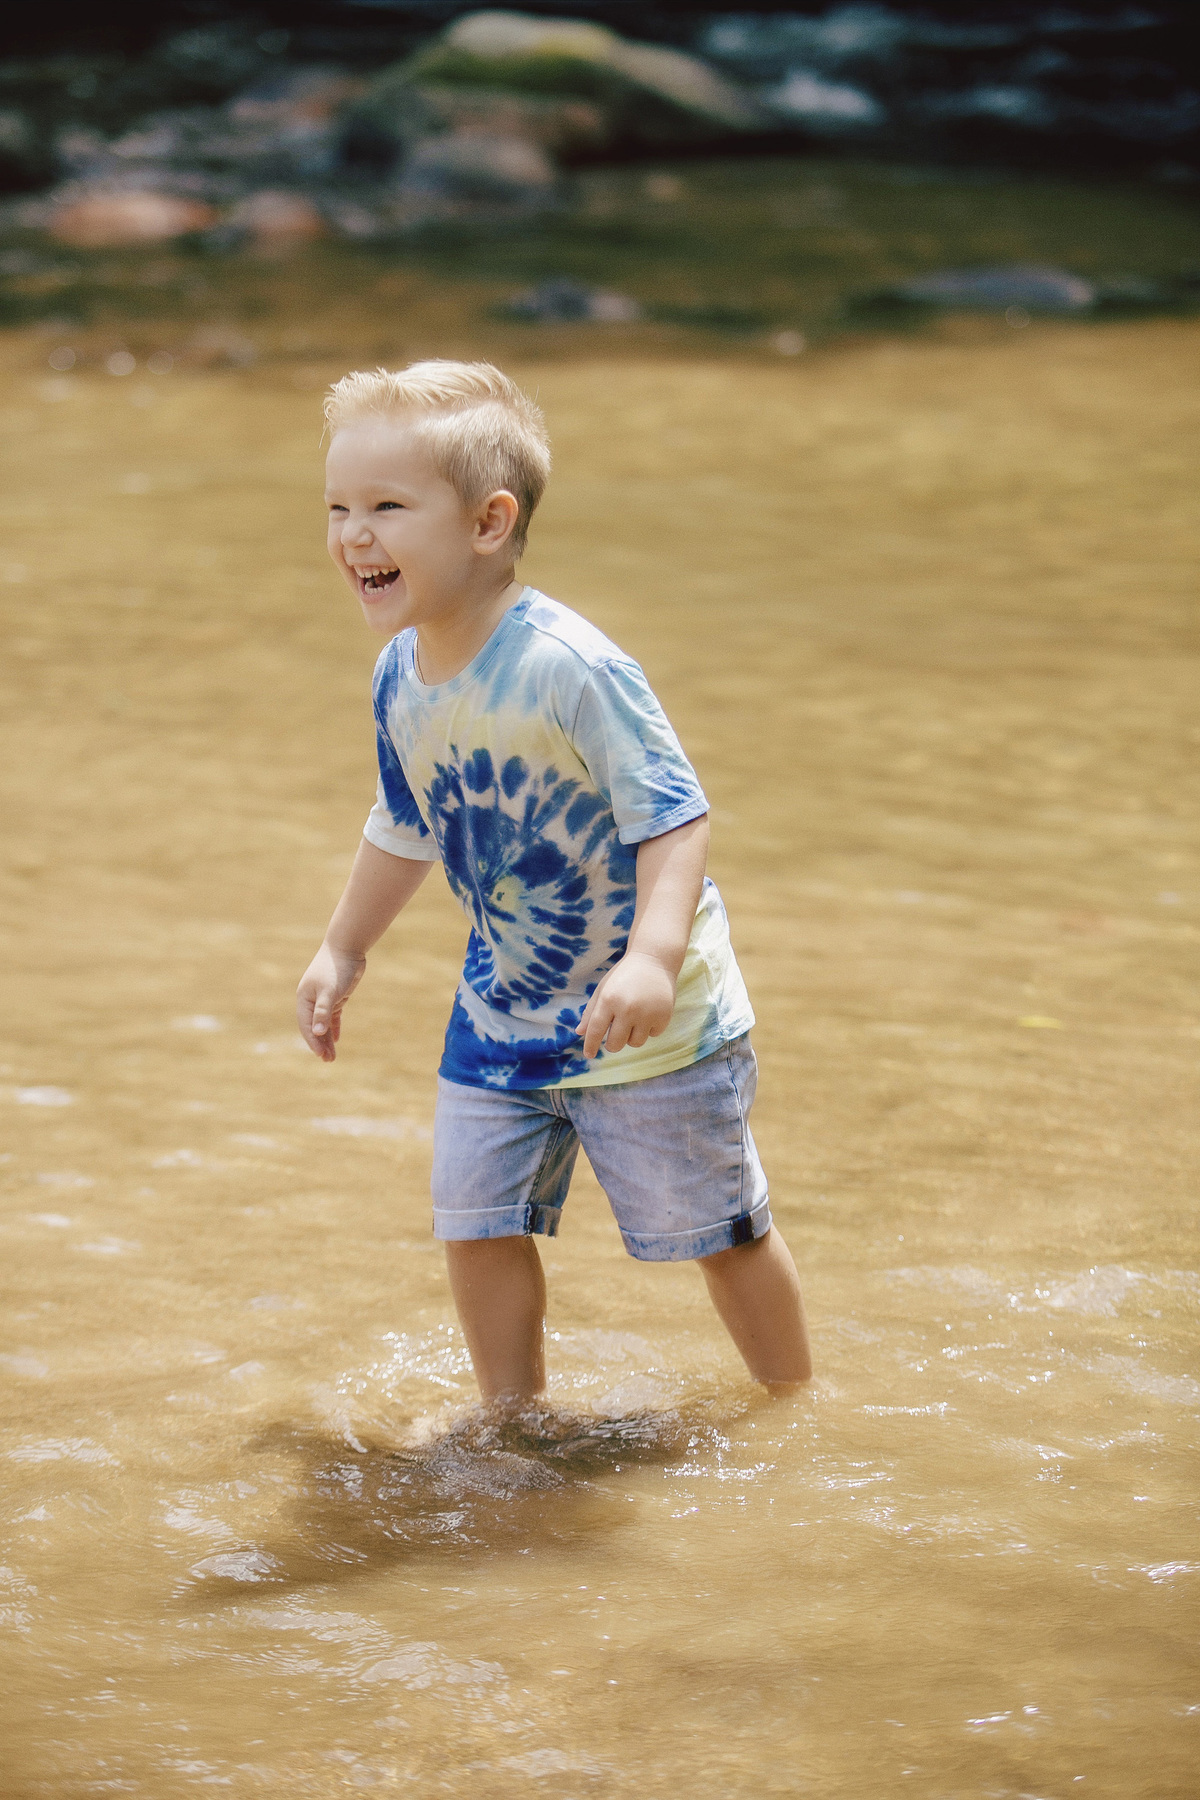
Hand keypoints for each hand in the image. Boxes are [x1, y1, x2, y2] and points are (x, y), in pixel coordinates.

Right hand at [296, 942, 365, 1061]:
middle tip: (328, 1060)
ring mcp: (324, 998)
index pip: (306, 1025)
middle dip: (320, 1044)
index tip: (321, 1055)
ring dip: (327, 1039)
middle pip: (314, 1027)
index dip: (313, 1041)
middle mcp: (312, 1000)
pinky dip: (334, 1027)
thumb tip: (317, 1032)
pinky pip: (333, 1016)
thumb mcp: (330, 991)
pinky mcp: (336, 995)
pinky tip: (337, 1040)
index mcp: (305, 999)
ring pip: (324, 1023)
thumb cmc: (336, 968)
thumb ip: (323, 1012)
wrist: (347, 947)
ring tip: (332, 1056)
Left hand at [576, 951, 676, 1059]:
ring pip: (635, 1043)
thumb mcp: (604, 988)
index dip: (590, 1045)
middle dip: (612, 1044)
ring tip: (634, 1020)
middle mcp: (627, 1008)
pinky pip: (652, 1035)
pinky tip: (649, 1013)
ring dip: (631, 1037)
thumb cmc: (625, 974)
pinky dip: (649, 1029)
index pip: (596, 1030)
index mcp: (609, 999)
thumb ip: (591, 1011)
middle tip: (614, 1037)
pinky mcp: (664, 1016)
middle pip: (616, 1043)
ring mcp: (647, 1013)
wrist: (655, 959)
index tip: (588, 1055)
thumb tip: (580, 1033)